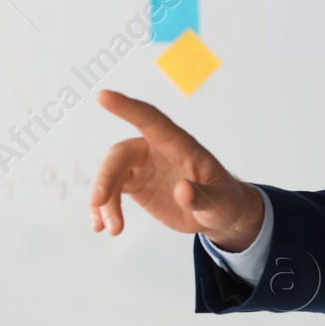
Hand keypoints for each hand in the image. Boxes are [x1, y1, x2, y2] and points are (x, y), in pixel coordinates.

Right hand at [89, 89, 263, 248]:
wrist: (218, 215)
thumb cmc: (224, 200)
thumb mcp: (220, 202)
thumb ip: (203, 196)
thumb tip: (182, 190)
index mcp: (180, 145)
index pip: (152, 120)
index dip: (128, 108)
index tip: (103, 96)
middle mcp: (157, 151)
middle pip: (121, 153)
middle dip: (106, 176)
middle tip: (99, 201)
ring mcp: (143, 167)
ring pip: (111, 175)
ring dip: (104, 201)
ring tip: (111, 229)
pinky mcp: (135, 185)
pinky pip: (110, 192)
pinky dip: (103, 209)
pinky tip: (101, 227)